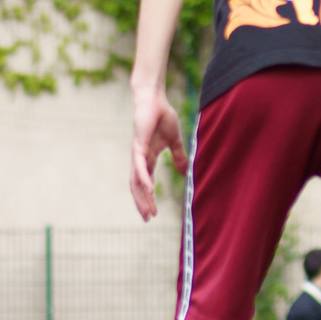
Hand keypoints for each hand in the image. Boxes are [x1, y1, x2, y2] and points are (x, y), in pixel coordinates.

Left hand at [130, 90, 187, 221]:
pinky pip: (140, 166)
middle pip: (138, 187)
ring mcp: (138, 153)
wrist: (154, 100)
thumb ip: (178, 156)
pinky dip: (143, 179)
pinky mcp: (138, 146)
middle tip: (147, 219)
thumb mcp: (174, 141)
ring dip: (142, 197)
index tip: (152, 213)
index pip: (146, 183)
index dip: (147, 198)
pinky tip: (148, 189)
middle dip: (142, 203)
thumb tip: (184, 171)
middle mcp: (140, 159)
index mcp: (148, 158)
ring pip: (137, 181)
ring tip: (148, 211)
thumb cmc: (162, 116)